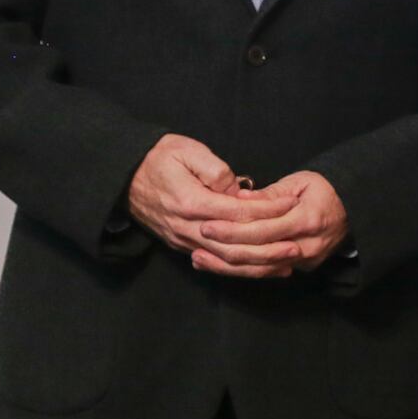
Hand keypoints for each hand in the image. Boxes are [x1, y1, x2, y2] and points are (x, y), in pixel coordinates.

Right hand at [126, 134, 295, 257]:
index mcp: (190, 202)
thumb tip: (237, 189)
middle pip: (233, 245)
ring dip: (255, 265)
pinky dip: (236, 267)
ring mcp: (180, 238)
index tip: (291, 204)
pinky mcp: (179, 243)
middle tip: (296, 246)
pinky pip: (212, 260)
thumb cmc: (157, 157)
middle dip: (267, 248)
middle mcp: (185, 226)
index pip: (237, 212)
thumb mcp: (187, 151)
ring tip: (286, 264)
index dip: (267, 210)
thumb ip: (215, 170)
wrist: (121, 175)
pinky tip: (259, 268)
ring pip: (223, 259)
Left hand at [194, 171, 349, 278]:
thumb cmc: (326, 190)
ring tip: (199, 259)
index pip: (262, 230)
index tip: (207, 224)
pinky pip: (267, 272)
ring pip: (260, 269)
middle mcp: (306, 245)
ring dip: (227, 266)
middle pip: (258, 255)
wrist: (355, 209)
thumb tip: (239, 199)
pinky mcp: (302, 268)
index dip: (232, 230)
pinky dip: (242, 270)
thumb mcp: (300, 182)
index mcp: (307, 220)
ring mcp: (305, 260)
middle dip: (224, 251)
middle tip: (198, 243)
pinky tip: (220, 266)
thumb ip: (269, 195)